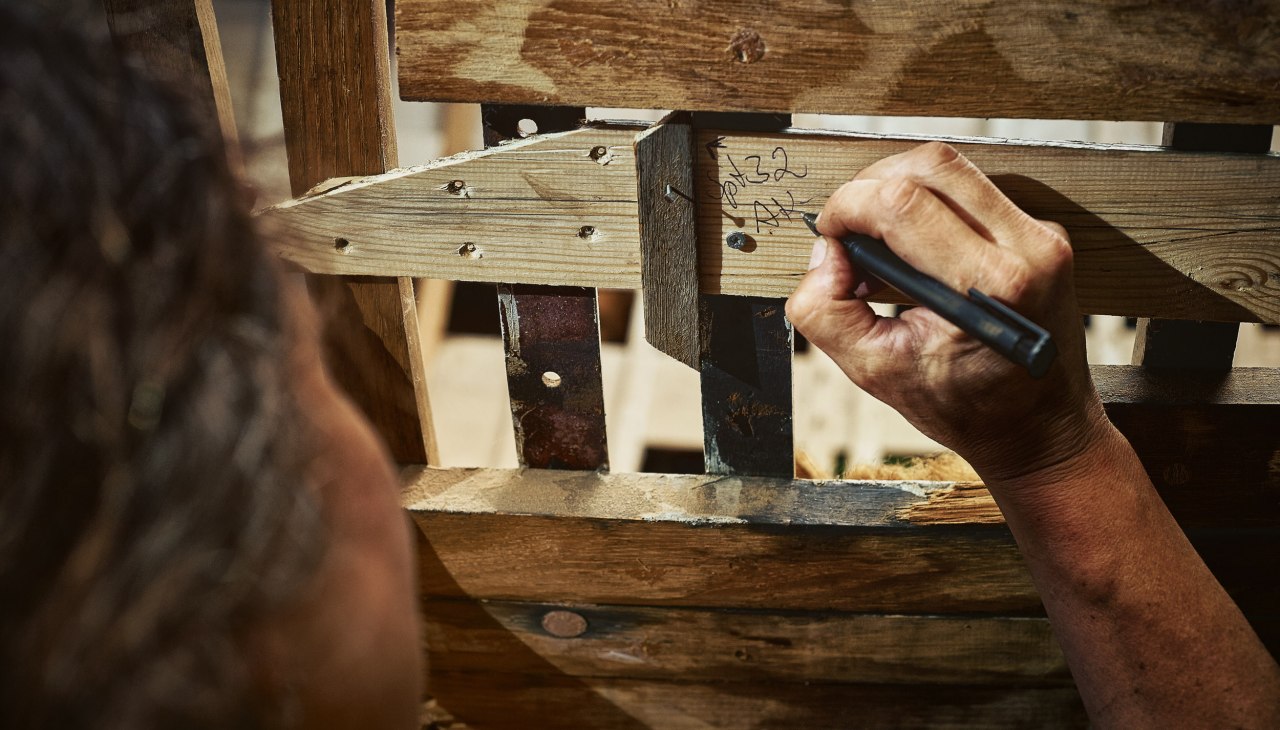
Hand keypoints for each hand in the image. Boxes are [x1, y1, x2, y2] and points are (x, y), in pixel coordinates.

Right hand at [785, 142, 1112, 486]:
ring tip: (878, 243)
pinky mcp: (1041, 231)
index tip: (829, 235)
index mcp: (992, 285)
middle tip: (848, 232)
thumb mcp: (876, 373)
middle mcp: (1028, 247)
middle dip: (870, 187)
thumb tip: (823, 255)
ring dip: (898, 191)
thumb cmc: (969, 409)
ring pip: (951, 168)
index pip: (902, 203)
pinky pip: (971, 189)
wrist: (1041, 429)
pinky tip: (913, 250)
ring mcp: (1041, 234)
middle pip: (930, 165)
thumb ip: (826, 313)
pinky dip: (928, 205)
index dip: (848, 207)